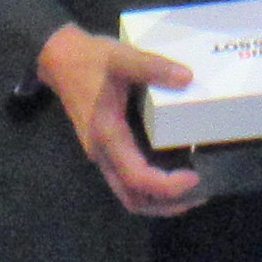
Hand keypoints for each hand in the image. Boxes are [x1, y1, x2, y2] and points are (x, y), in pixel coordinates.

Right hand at [34, 24, 206, 215]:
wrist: (60, 59)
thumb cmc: (90, 60)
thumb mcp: (122, 57)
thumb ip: (153, 66)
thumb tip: (187, 77)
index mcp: (107, 135)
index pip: (136, 178)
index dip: (167, 186)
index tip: (195, 177)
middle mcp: (102, 153)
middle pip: (133, 198)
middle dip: (167, 204)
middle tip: (201, 194)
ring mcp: (102, 154)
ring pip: (128, 195)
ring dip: (159, 201)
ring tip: (192, 193)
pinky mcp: (106, 150)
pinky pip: (127, 181)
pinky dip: (151, 188)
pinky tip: (173, 176)